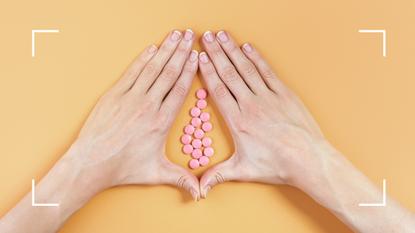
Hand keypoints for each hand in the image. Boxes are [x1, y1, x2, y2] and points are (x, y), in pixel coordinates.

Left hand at [69, 29, 200, 200]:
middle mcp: (147, 106)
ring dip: (165, 50)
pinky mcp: (114, 95)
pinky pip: (132, 72)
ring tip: (174, 36)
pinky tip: (151, 49)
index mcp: (161, 122)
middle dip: (180, 52)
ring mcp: (129, 98)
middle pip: (168, 73)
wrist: (91, 163)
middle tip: (189, 36)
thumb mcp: (156, 173)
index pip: (179, 89)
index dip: (189, 70)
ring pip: (152, 69)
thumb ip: (181, 179)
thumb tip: (199, 193)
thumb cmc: (123, 168)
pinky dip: (143, 59)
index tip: (196, 57)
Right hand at [198, 30, 335, 196]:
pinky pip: (267, 71)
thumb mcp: (243, 171)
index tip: (199, 57)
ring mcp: (269, 97)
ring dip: (233, 50)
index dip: (207, 70)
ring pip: (246, 68)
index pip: (219, 89)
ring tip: (222, 36)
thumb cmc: (276, 165)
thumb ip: (217, 176)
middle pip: (229, 73)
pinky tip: (248, 47)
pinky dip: (256, 58)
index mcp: (238, 121)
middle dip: (216, 53)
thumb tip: (198, 190)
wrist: (308, 159)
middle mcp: (251, 104)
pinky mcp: (285, 93)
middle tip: (206, 37)